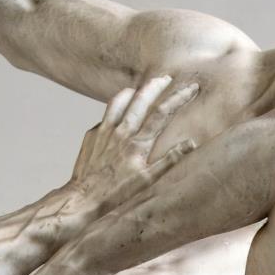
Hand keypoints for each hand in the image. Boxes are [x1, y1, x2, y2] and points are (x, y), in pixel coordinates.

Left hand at [62, 76, 198, 215]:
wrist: (83, 197)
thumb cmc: (117, 193)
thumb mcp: (148, 179)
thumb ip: (170, 159)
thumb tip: (191, 143)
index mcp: (138, 143)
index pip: (163, 113)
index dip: (179, 97)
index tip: (191, 88)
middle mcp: (121, 131)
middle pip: (141, 99)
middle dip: (156, 85)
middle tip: (166, 78)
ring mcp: (104, 131)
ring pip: (119, 100)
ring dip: (133, 90)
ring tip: (141, 88)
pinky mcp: (92, 134)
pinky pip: (105, 116)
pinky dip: (115, 109)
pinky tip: (119, 114)